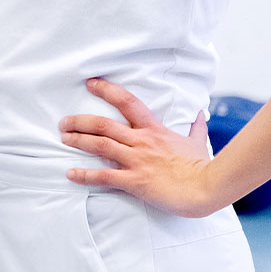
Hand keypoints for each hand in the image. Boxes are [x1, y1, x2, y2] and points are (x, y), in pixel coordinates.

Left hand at [60, 78, 216, 217]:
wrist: (207, 187)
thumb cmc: (201, 167)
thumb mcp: (198, 142)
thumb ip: (195, 128)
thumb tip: (200, 115)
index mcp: (154, 130)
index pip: (128, 102)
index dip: (107, 90)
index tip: (91, 83)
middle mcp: (141, 142)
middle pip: (104, 124)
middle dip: (80, 121)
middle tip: (64, 122)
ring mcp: (137, 161)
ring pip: (100, 145)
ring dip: (78, 141)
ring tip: (63, 138)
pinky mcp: (135, 181)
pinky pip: (104, 176)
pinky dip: (85, 175)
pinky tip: (71, 173)